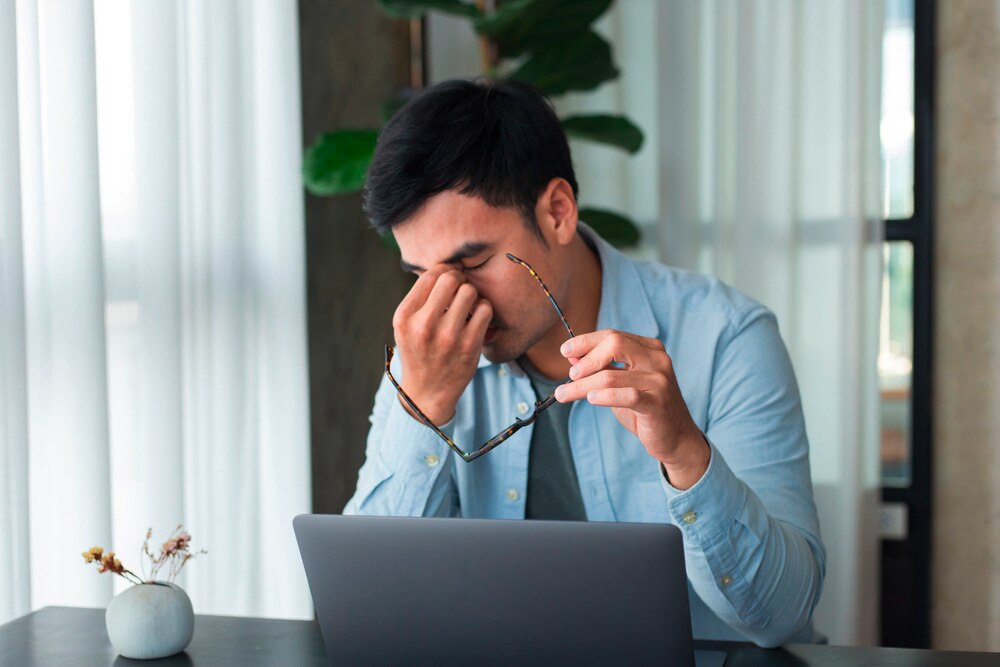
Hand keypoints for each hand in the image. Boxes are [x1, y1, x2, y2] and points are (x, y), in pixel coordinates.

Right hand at [392, 266, 492, 424]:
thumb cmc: (419, 351)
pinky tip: (476, 318)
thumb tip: (448, 266)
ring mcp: (448, 337)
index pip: (430, 275)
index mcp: (404, 317)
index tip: (449, 278)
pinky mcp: (469, 346)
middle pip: (451, 279)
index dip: (444, 271)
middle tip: (460, 288)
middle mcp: (423, 326)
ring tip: (467, 305)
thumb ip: (421, 297)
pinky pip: (485, 310)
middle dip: (459, 279)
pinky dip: (483, 309)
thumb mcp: (406, 325)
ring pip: (470, 292)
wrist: (427, 392)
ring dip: (472, 295)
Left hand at [554, 329, 709, 488]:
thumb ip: (602, 369)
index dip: (586, 342)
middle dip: (586, 359)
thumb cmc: (645, 409)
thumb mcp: (621, 384)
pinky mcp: (657, 404)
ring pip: (611, 376)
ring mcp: (659, 381)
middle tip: (570, 375)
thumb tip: (572, 357)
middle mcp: (657, 360)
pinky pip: (625, 395)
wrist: (676, 437)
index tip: (565, 351)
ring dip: (582, 386)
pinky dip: (604, 396)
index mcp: (649, 349)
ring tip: (564, 394)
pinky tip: (591, 399)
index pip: (613, 335)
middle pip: (614, 344)